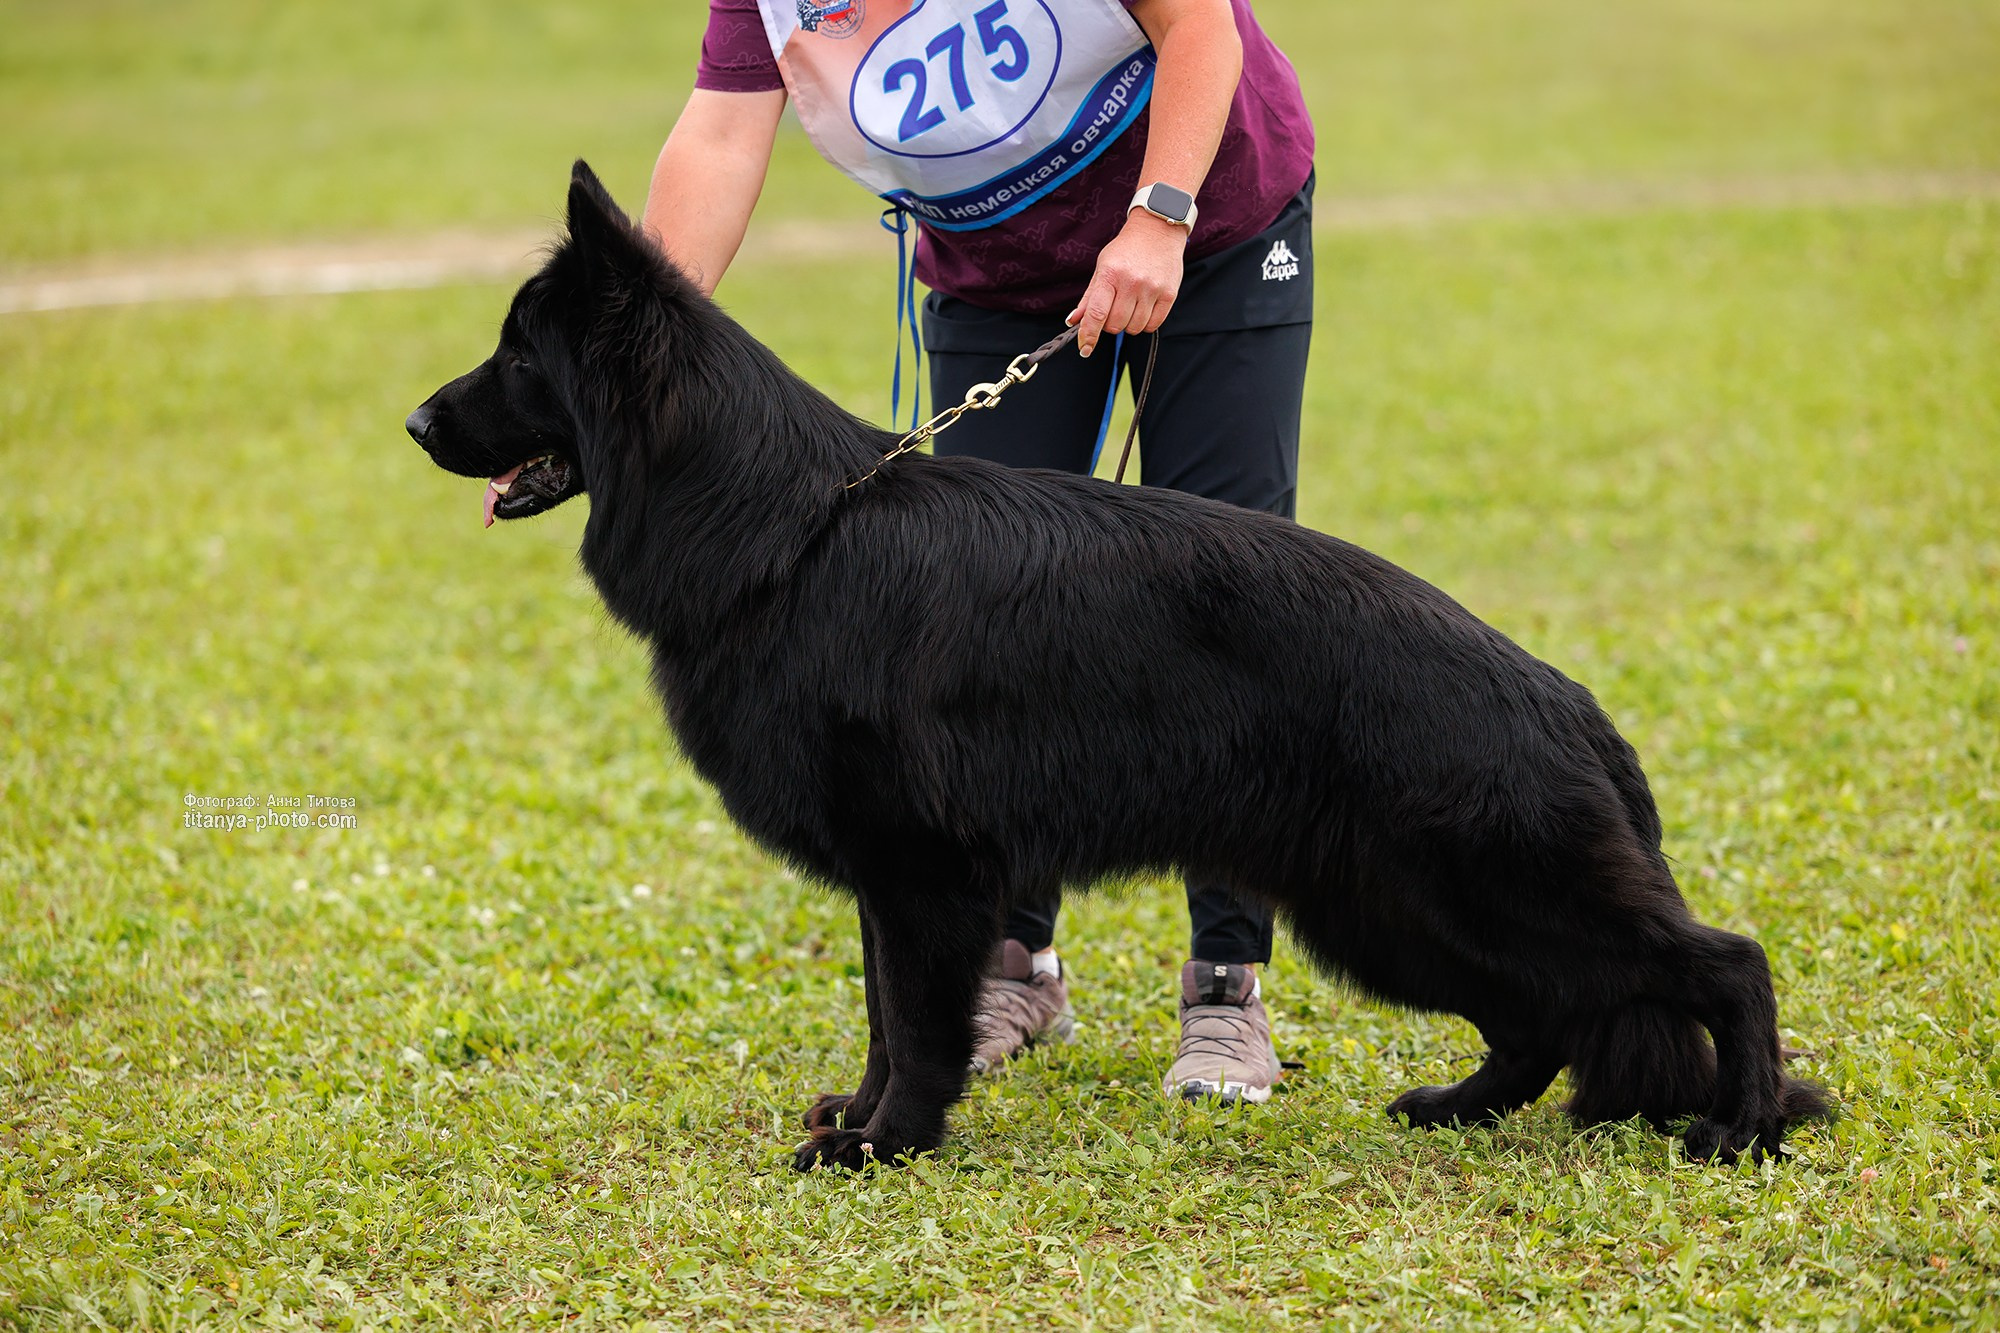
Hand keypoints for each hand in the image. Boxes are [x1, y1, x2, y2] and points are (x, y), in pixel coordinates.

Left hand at [1067, 211, 1188, 356]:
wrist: (1157, 231)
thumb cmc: (1126, 251)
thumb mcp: (1102, 268)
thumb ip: (1089, 297)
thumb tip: (1073, 321)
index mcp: (1110, 275)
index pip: (1096, 314)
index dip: (1089, 335)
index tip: (1085, 349)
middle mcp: (1132, 282)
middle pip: (1115, 325)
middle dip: (1111, 324)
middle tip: (1114, 309)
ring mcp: (1152, 289)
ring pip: (1134, 328)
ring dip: (1129, 324)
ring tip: (1130, 305)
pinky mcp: (1169, 294)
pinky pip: (1153, 325)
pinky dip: (1145, 323)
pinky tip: (1143, 308)